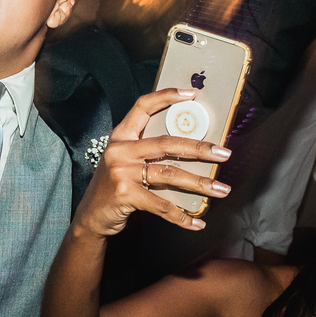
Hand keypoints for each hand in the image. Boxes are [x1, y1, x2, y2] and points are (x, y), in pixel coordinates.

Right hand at [75, 89, 230, 235]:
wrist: (91, 217)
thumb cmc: (114, 187)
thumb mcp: (124, 162)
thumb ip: (147, 152)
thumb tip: (190, 149)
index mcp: (121, 137)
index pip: (143, 107)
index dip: (166, 97)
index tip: (191, 94)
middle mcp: (120, 150)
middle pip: (166, 143)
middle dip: (200, 148)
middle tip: (224, 154)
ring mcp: (121, 172)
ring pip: (169, 174)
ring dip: (200, 184)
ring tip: (221, 190)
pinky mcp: (125, 194)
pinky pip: (162, 205)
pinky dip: (182, 216)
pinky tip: (198, 222)